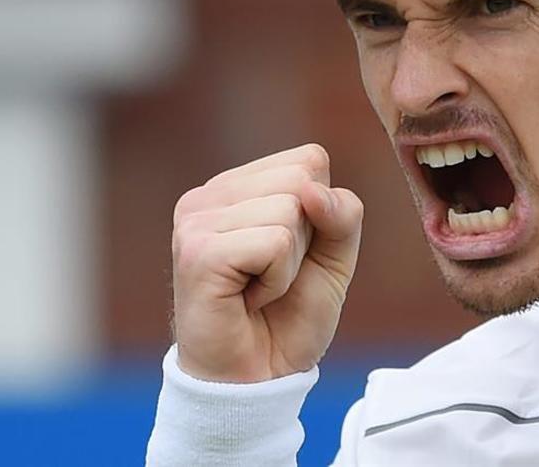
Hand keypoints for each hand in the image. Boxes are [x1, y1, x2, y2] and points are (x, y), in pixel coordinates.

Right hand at [170, 143, 363, 381]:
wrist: (258, 379)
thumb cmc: (289, 316)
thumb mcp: (335, 257)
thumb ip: (342, 214)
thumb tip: (313, 190)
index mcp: (237, 186)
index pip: (309, 159)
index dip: (320, 213)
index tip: (290, 253)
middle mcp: (209, 195)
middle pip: (302, 178)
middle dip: (307, 237)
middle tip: (273, 274)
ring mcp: (197, 220)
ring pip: (290, 210)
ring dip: (291, 263)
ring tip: (259, 288)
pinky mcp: (197, 251)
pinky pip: (275, 243)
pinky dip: (277, 279)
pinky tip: (248, 298)